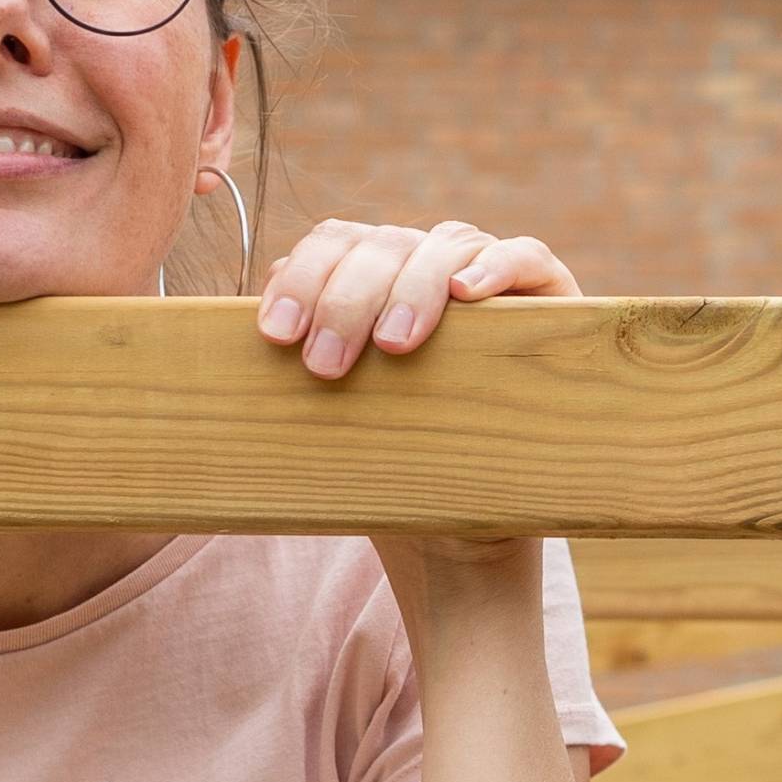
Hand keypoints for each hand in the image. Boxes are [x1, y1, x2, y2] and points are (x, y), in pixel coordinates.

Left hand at [254, 217, 581, 581]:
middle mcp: (423, 266)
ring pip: (444, 245)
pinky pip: (528, 255)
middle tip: (324, 365)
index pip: (331, 243)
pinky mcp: (551, 297)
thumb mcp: (329, 415)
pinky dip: (497, 265)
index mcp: (368, 279)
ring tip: (394, 346)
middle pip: (378, 244)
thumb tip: (230, 337)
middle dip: (343, 299)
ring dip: (410, 289)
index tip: (274, 336)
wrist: (460, 539)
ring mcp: (487, 277)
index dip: (300, 277)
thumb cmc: (384, 467)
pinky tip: (468, 295)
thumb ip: (291, 365)